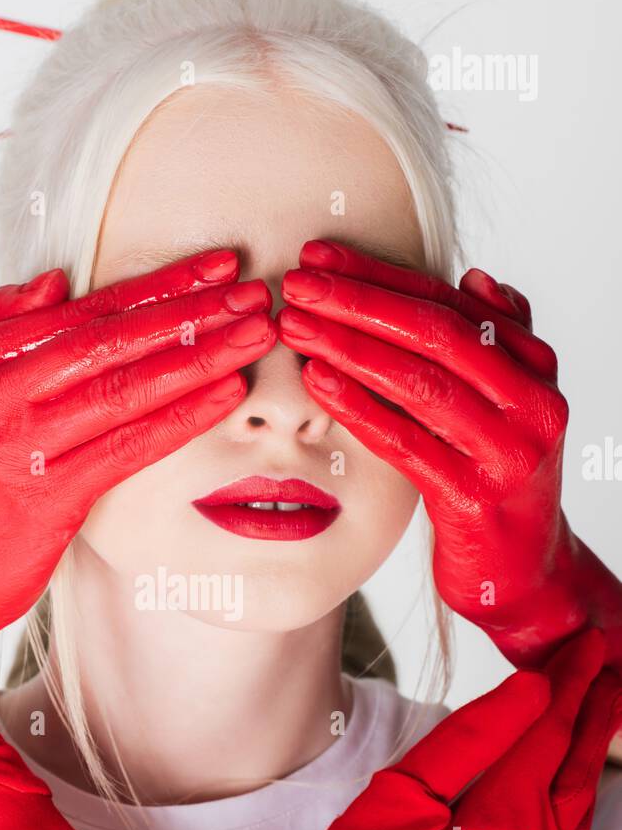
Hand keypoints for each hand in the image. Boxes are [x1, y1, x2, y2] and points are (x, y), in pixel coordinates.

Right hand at [0, 250, 274, 656]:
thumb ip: (2, 333)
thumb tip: (53, 279)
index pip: (84, 310)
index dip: (158, 286)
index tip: (217, 269)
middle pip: (111, 340)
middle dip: (190, 312)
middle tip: (252, 294)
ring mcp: (21, 446)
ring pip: (125, 388)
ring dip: (199, 358)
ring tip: (254, 336)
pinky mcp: (48, 498)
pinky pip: (128, 448)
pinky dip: (182, 417)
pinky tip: (225, 396)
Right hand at [248, 628, 621, 829]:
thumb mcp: (398, 799)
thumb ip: (467, 742)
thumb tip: (528, 692)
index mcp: (508, 821)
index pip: (548, 731)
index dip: (568, 682)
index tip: (585, 640)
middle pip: (574, 762)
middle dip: (590, 706)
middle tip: (604, 658)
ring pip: (578, 797)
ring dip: (590, 745)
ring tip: (600, 703)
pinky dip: (576, 789)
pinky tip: (572, 776)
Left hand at [277, 240, 621, 673]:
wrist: (527, 573)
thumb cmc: (500, 481)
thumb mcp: (507, 407)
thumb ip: (496, 343)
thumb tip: (473, 278)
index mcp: (536, 370)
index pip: (450, 305)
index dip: (382, 277)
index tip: (321, 256)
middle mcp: (531, 405)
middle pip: (434, 335)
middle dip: (358, 302)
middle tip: (296, 282)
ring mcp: (506, 454)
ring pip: (418, 383)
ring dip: (348, 347)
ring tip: (293, 325)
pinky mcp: (472, 500)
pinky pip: (406, 442)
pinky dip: (359, 408)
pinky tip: (317, 383)